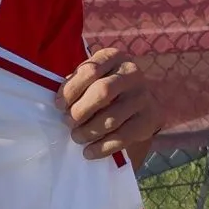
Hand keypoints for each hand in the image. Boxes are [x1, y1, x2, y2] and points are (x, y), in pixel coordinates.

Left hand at [55, 49, 161, 167]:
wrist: (140, 101)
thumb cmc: (106, 87)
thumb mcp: (93, 77)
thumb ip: (77, 83)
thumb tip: (61, 103)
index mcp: (113, 57)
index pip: (90, 71)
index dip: (71, 90)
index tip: (59, 106)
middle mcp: (131, 73)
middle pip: (102, 92)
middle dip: (80, 111)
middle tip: (68, 123)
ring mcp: (143, 96)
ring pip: (112, 118)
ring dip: (89, 131)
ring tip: (76, 137)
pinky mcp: (150, 119)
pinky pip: (123, 137)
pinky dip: (103, 147)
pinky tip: (89, 152)